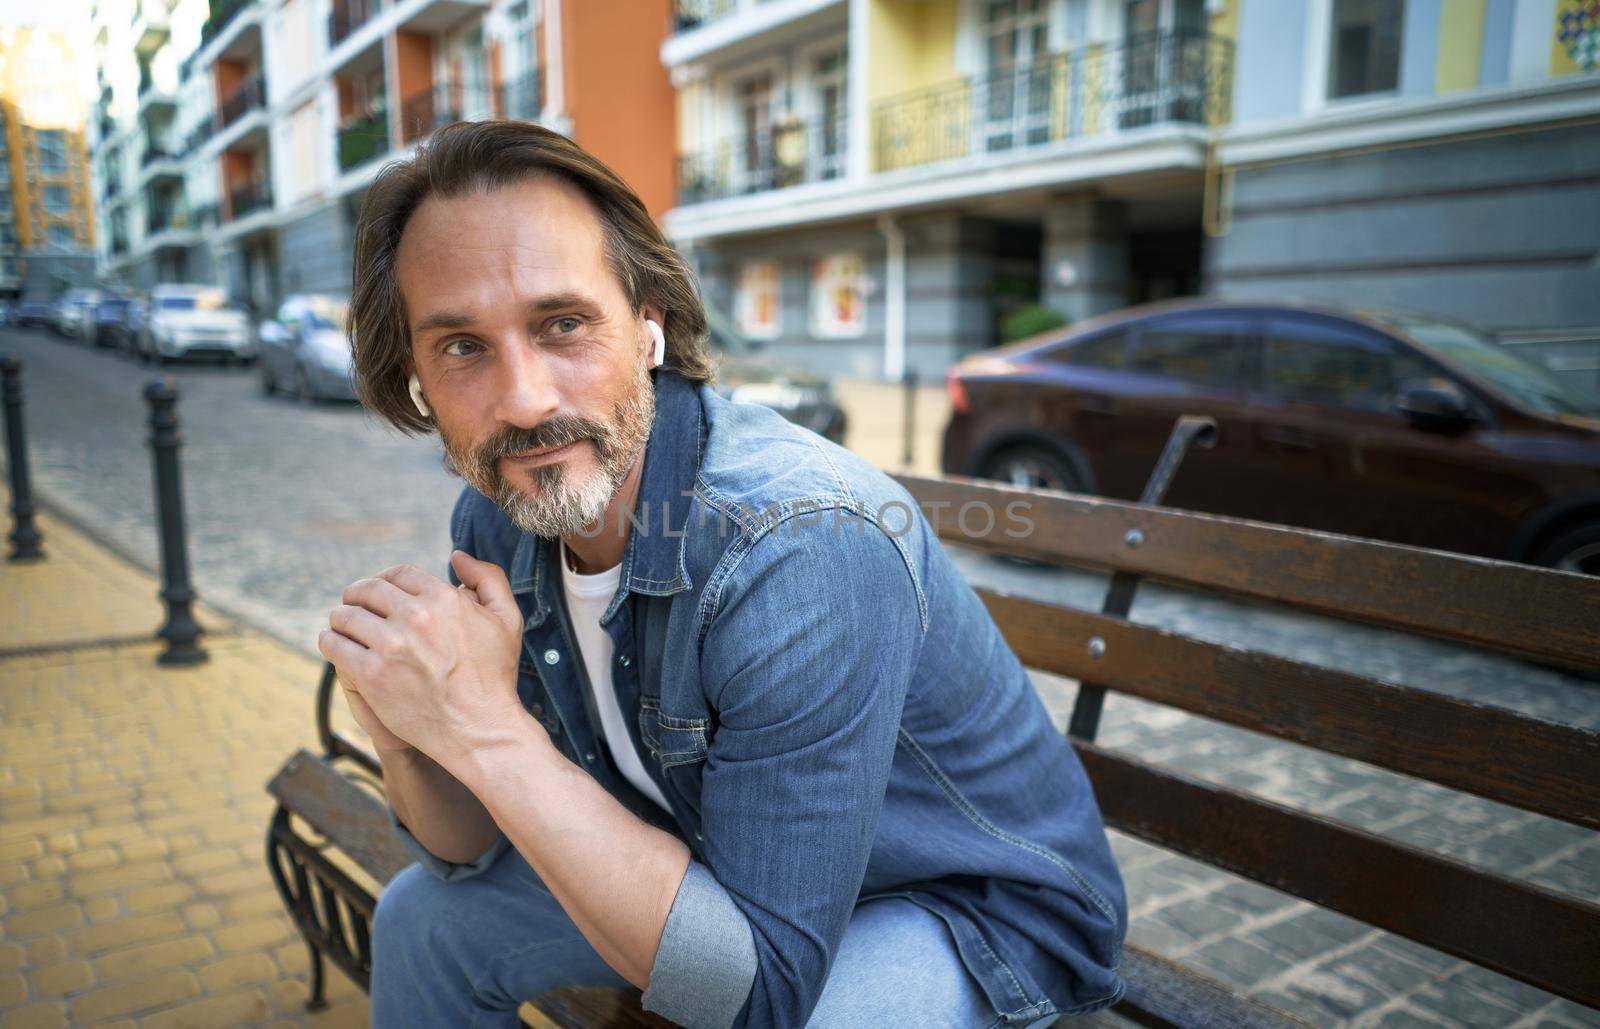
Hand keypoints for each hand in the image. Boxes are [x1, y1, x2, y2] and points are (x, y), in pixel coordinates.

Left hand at [318, 552, 525, 772]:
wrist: (481, 728)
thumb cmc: (495, 676)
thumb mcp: (507, 619)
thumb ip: (487, 578)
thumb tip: (457, 556)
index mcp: (444, 597)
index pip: (398, 573)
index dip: (385, 579)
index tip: (380, 593)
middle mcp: (415, 616)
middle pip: (367, 590)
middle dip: (357, 595)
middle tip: (354, 605)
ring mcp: (390, 645)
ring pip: (345, 616)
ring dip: (340, 618)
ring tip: (342, 627)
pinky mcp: (371, 674)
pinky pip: (334, 645)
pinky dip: (330, 641)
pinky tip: (335, 645)